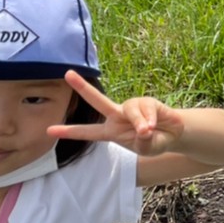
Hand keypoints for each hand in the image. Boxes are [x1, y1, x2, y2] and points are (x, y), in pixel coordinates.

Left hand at [48, 71, 187, 156]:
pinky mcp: (146, 102)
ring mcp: (131, 108)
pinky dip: (150, 118)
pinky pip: (146, 108)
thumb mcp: (148, 149)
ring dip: (138, 121)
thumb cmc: (155, 143)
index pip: (88, 132)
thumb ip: (143, 142)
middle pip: (98, 101)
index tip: (49, 130)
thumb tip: (143, 129)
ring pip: (129, 110)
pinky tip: (154, 124)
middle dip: (82, 87)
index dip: (69, 132)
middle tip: (67, 73)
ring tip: (147, 131)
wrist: (174, 135)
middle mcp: (118, 117)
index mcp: (112, 132)